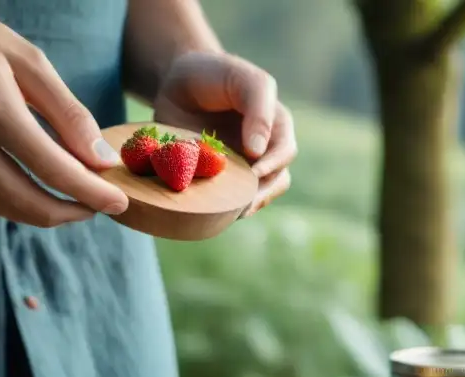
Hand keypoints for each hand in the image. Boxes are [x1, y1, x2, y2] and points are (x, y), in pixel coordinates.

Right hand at [0, 1, 127, 226]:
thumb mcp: (27, 61)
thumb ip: (68, 113)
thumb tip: (102, 161)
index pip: (54, 170)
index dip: (93, 193)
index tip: (119, 202)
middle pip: (29, 202)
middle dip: (73, 212)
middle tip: (101, 206)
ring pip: (6, 208)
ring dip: (48, 215)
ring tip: (78, 203)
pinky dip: (19, 205)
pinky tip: (41, 193)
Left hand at [153, 51, 295, 215]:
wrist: (179, 82)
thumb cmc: (213, 74)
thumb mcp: (240, 79)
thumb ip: (258, 108)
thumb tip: (258, 151)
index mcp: (276, 125)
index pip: (285, 151)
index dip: (273, 164)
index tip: (254, 172)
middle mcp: (266, 149)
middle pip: (277, 179)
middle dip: (262, 193)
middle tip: (243, 204)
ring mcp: (246, 166)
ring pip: (259, 194)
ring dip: (249, 204)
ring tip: (233, 213)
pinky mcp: (224, 177)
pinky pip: (232, 197)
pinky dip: (226, 205)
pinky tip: (216, 211)